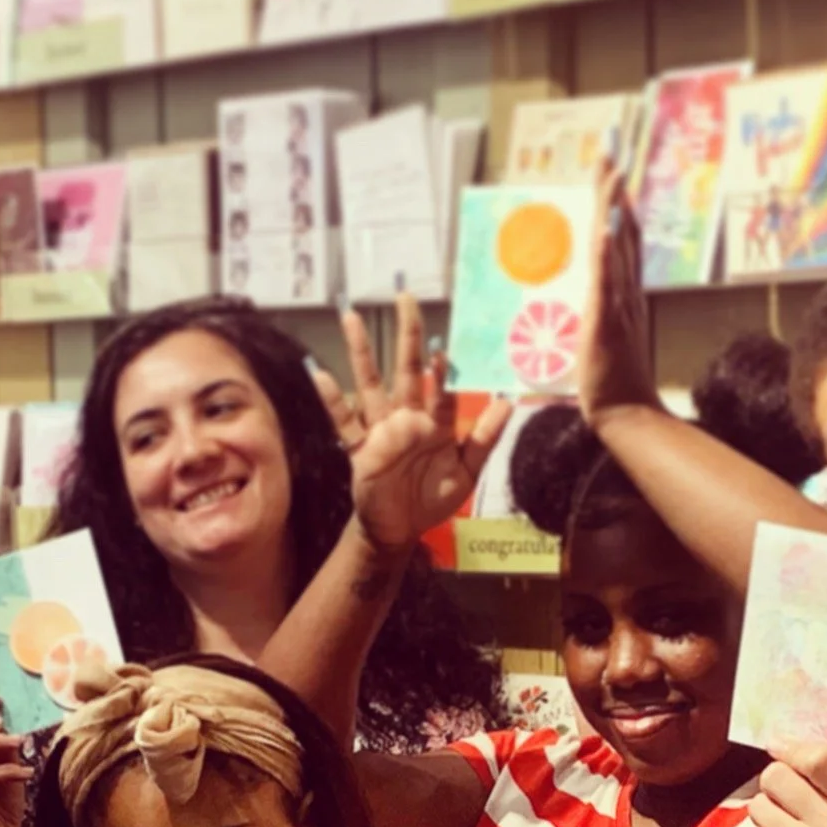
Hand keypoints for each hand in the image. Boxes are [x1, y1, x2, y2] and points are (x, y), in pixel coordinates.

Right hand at [319, 295, 508, 552]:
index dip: (442, 370)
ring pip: (370, 384)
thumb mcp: (467, 473)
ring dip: (362, 352)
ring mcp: (381, 429)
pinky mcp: (360, 447)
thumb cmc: (433, 498)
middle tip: (405, 296)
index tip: (443, 348)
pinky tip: (319, 373)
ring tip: (352, 317)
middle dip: (407, 334)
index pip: (440, 390)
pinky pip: (343, 420)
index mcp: (436, 423)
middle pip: (406, 369)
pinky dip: (332, 398)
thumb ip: (484, 439)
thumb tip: (507, 403)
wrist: (401, 529)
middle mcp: (408, 418)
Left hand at [579, 172, 660, 426]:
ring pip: (617, 247)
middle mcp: (627, 292)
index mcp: (625, 295)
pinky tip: (603, 228)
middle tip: (609, 154)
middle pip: (623, 232)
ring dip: (612, 209)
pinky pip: (606, 281)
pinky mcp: (606, 320)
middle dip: (614, 192)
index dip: (619, 206)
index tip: (613, 174)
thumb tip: (588, 298)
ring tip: (610, 174)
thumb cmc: (612, 383)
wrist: (627, 413)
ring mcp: (619, 304)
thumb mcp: (603, 339)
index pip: (623, 241)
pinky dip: (606, 253)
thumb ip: (598, 315)